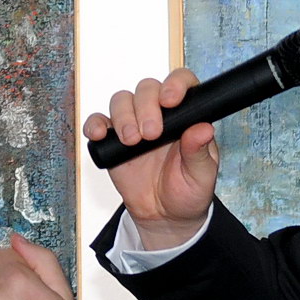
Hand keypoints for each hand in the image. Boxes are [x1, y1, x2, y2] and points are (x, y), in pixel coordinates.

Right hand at [82, 68, 218, 246]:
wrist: (164, 216)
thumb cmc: (188, 190)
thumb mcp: (202, 175)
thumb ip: (200, 152)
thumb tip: (204, 129)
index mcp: (185, 116)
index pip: (182, 84)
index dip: (175, 84)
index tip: (170, 100)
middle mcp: (159, 114)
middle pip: (147, 89)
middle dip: (146, 107)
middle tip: (150, 134)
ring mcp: (134, 124)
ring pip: (122, 100)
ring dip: (123, 117)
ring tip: (132, 142)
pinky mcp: (113, 140)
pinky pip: (99, 122)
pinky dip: (95, 124)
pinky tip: (100, 135)